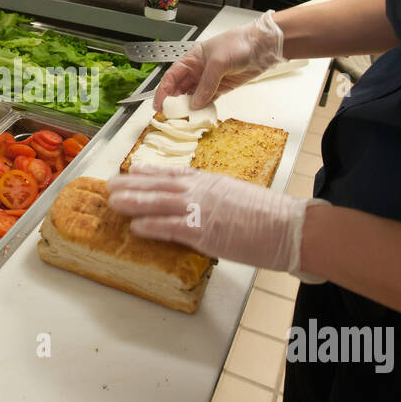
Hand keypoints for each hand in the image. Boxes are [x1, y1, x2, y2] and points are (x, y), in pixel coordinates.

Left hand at [106, 163, 328, 278]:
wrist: (289, 227)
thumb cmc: (271, 216)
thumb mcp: (239, 196)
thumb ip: (217, 197)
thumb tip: (204, 204)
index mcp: (212, 181)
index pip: (175, 173)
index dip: (151, 172)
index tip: (133, 170)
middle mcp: (202, 191)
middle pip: (160, 185)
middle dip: (133, 185)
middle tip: (110, 185)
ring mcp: (201, 210)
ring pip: (159, 203)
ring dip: (134, 202)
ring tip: (113, 202)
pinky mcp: (204, 231)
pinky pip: (171, 228)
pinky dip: (151, 226)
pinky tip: (135, 227)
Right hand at [153, 10, 284, 110]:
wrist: (262, 47)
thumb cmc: (239, 44)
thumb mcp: (218, 62)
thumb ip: (206, 83)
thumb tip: (196, 102)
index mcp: (193, 58)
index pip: (172, 76)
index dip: (163, 91)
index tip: (158, 104)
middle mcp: (199, 69)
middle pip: (181, 88)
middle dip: (174, 102)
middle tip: (170, 116)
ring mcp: (211, 79)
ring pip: (194, 96)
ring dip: (189, 107)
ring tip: (184, 118)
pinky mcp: (222, 87)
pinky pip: (209, 99)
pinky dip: (204, 107)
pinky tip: (200, 114)